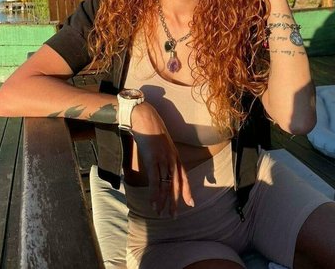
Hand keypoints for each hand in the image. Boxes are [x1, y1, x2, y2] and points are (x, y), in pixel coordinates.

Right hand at [130, 102, 193, 216]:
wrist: (144, 117)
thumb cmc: (150, 129)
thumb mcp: (161, 143)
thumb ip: (163, 153)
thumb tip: (160, 163)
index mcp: (175, 155)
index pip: (184, 176)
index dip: (187, 190)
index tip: (190, 203)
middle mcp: (172, 159)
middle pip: (176, 184)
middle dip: (175, 200)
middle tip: (174, 215)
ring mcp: (163, 160)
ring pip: (166, 185)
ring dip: (163, 201)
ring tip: (161, 213)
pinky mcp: (153, 160)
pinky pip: (155, 181)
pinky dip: (155, 194)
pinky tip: (154, 203)